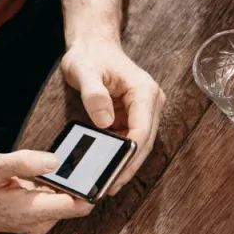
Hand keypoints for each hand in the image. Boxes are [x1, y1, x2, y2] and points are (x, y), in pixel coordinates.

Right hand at [0, 150, 92, 233]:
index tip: (106, 165)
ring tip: (78, 157)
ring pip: (69, 201)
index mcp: (32, 211)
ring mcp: (39, 221)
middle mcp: (40, 221)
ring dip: (73, 182)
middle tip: (95, 153)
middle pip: (79, 203)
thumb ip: (23, 162)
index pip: (79, 204)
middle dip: (87, 181)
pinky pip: (58, 200)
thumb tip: (55, 161)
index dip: (94, 185)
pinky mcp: (36, 216)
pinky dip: (61, 185)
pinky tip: (57, 168)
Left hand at [58, 38, 162, 193]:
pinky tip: (107, 166)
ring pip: (140, 143)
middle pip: (144, 141)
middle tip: (110, 187)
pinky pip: (131, 139)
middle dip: (129, 165)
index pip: (142, 129)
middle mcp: (150, 100)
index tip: (116, 173)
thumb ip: (93, 94)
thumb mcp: (84, 71)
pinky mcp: (136, 115)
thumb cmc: (89, 56)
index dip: (131, 154)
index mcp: (143, 90)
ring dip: (126, 163)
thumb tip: (105, 121)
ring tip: (107, 183)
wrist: (94, 46)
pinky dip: (120, 154)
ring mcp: (145, 109)